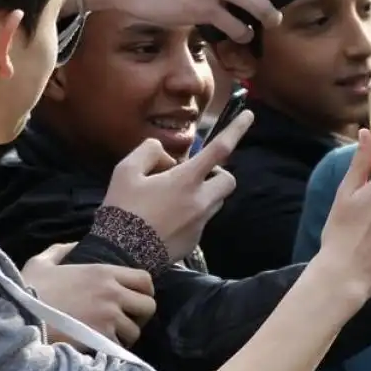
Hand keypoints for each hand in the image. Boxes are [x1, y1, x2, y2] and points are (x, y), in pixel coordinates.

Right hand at [21, 243, 155, 346]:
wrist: (17, 316)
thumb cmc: (29, 289)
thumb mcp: (42, 263)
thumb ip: (61, 250)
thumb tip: (73, 245)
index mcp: (104, 272)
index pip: (145, 280)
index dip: (144, 291)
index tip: (134, 299)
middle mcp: (112, 292)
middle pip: (148, 306)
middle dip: (140, 315)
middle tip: (126, 320)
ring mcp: (109, 316)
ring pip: (135, 330)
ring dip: (126, 335)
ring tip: (112, 335)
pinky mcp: (101, 337)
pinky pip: (120, 346)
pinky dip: (113, 348)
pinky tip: (101, 345)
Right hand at [103, 110, 254, 261]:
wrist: (120, 255)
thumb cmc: (123, 209)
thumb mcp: (126, 170)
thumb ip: (149, 151)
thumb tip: (166, 156)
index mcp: (186, 180)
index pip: (220, 149)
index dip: (237, 129)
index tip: (249, 114)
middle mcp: (201, 201)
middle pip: (228, 179)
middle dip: (216, 172)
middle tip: (192, 174)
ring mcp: (200, 224)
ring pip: (215, 201)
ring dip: (203, 193)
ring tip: (172, 197)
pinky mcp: (195, 241)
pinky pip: (201, 220)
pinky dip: (191, 213)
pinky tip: (165, 219)